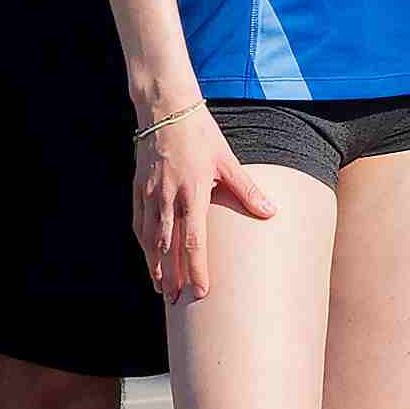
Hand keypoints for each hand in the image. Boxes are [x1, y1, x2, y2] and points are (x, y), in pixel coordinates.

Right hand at [132, 104, 269, 301]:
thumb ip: (247, 189)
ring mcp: (149, 195)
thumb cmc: (200, 133)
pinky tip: (147, 254)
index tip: (201, 292)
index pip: (194, 243)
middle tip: (175, 300)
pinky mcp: (138, 188)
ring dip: (154, 265)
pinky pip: (138, 223)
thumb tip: (271, 212)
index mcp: (192, 194)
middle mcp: (167, 199)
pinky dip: (143, 243)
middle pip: (168, 248)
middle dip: (171, 276)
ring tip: (160, 286)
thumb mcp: (227, 160)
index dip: (197, 270)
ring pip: (149, 239)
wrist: (165, 108)